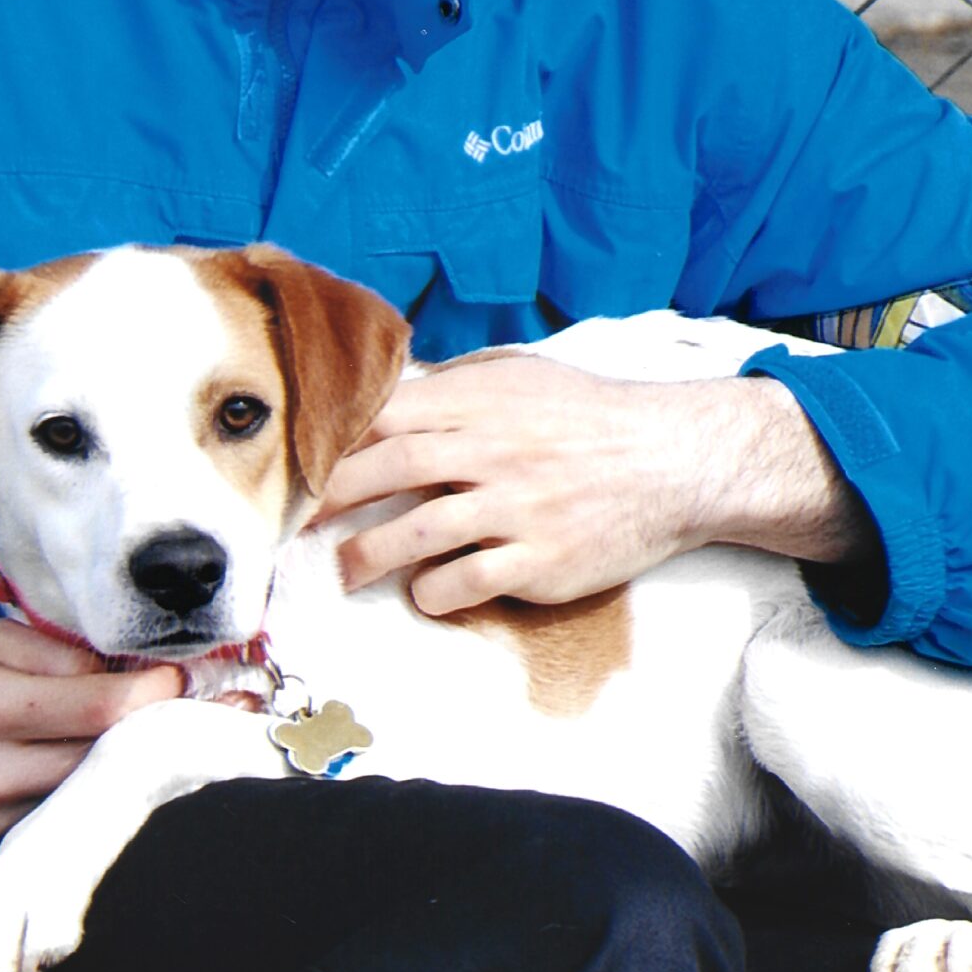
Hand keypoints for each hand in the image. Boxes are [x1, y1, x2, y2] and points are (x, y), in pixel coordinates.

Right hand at [0, 620, 183, 848]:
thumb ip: (61, 654)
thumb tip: (135, 674)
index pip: (96, 707)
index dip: (154, 692)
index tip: (184, 676)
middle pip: (105, 757)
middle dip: (160, 730)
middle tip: (211, 705)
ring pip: (95, 794)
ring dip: (140, 766)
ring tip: (177, 735)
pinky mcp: (0, 850)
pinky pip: (72, 818)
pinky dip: (106, 794)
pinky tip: (132, 772)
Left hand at [323, 354, 872, 616]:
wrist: (675, 461)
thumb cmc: (592, 417)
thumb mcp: (524, 378)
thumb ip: (458, 387)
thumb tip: (393, 392)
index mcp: (481, 402)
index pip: (384, 415)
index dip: (333, 439)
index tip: (297, 462)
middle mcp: (491, 451)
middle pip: (383, 472)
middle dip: (328, 499)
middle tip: (295, 522)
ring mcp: (515, 508)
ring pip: (414, 535)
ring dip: (367, 557)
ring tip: (346, 570)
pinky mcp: (540, 559)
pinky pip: (465, 582)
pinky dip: (432, 592)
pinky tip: (426, 593)